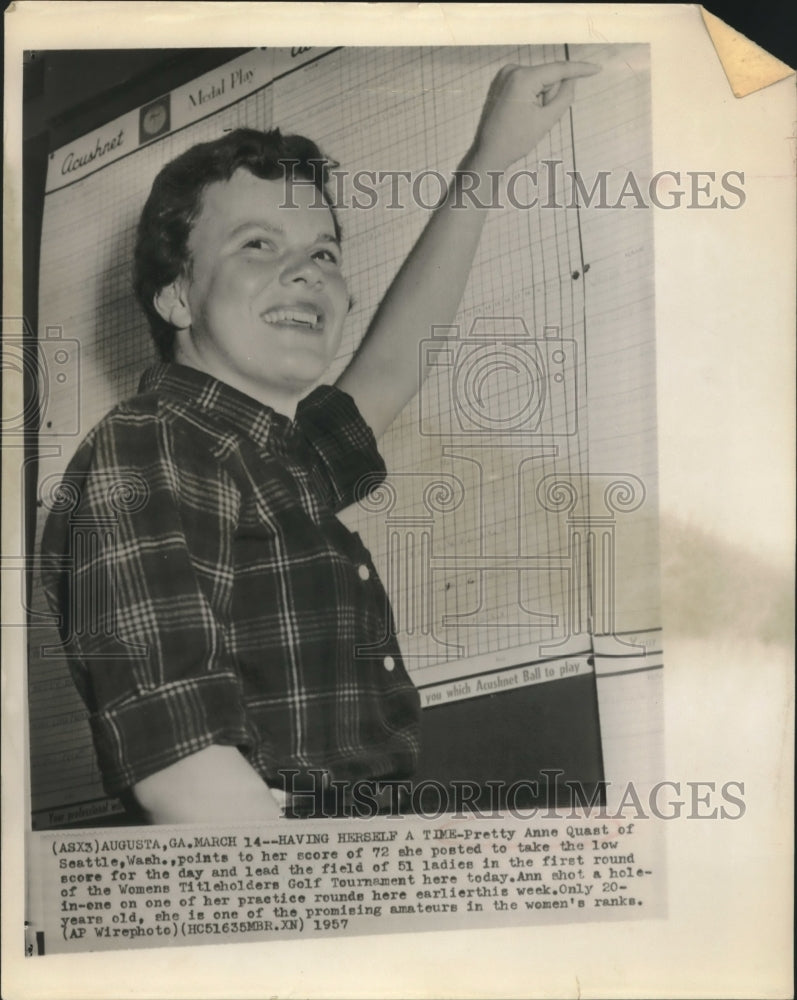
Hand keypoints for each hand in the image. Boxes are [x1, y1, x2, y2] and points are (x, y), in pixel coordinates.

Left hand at [466, 61, 600, 173]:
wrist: (489, 153)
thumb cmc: (515, 141)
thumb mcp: (546, 120)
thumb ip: (564, 96)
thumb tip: (571, 78)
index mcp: (522, 78)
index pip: (558, 69)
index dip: (579, 70)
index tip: (597, 69)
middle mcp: (512, 70)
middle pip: (548, 77)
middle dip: (549, 96)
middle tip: (536, 117)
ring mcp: (505, 74)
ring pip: (540, 81)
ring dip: (540, 98)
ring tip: (526, 117)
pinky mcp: (502, 80)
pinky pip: (529, 84)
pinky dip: (532, 97)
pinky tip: (521, 113)